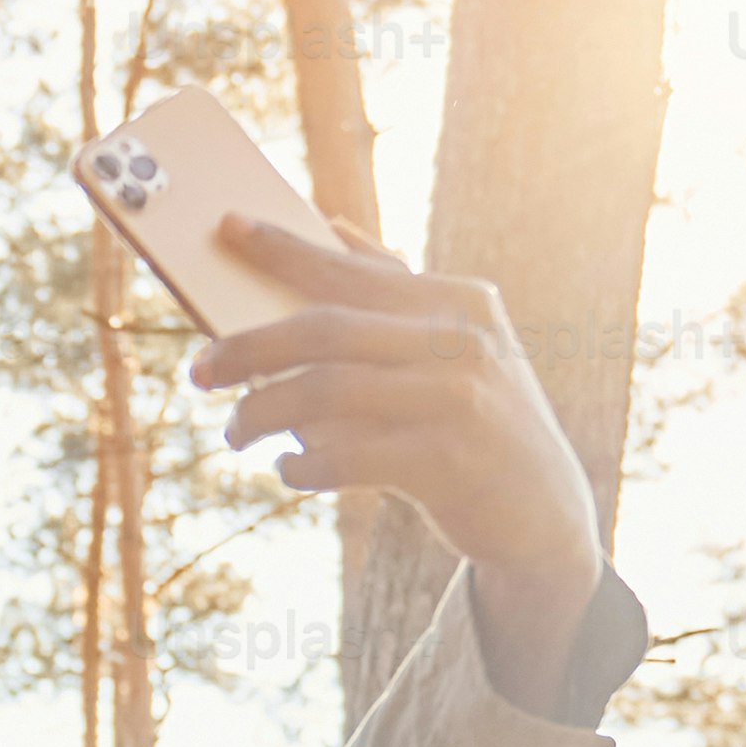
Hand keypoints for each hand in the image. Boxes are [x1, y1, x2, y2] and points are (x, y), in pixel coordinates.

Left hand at [191, 219, 607, 690]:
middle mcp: (464, 342)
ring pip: (327, 391)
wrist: (546, 518)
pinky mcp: (448, 464)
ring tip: (235, 431)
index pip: (353, 269)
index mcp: (461, 301)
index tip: (224, 229)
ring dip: (263, 412)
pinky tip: (288, 469)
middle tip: (200, 371)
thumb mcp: (456, 348)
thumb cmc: (479, 424)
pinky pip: (346, 457)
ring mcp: (459, 401)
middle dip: (248, 346)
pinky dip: (304, 465)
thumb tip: (331, 228)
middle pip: (326, 328)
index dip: (283, 248)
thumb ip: (396, 292)